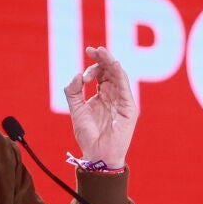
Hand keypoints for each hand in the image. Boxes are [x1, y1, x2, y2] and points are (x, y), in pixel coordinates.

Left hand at [63, 46, 137, 168]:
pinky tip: (114, 65)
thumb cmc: (88, 135)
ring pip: (119, 76)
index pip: (100, 73)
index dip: (93, 64)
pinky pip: (125, 88)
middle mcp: (113, 95)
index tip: (85, 58)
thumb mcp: (76, 109)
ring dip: (110, 62)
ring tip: (102, 52)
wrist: (97, 154)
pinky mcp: (129, 108)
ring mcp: (122, 100)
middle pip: (110, 70)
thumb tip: (78, 74)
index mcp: (101, 94)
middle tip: (92, 49)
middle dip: (102, 58)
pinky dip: (120, 75)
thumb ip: (73, 91)